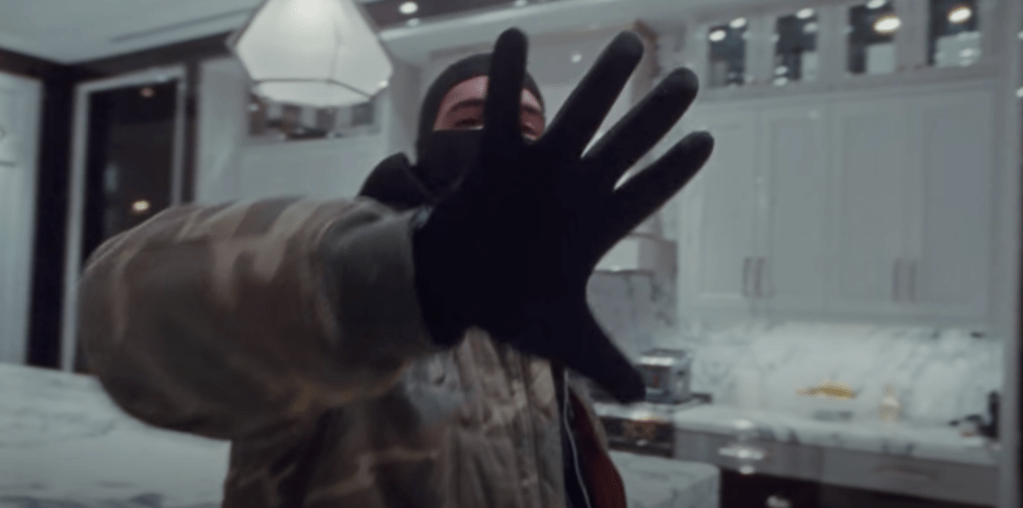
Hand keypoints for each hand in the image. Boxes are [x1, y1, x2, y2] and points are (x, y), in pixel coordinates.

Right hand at [413, 28, 713, 402]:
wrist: (461, 286)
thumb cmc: (514, 304)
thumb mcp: (564, 337)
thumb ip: (604, 360)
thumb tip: (643, 399)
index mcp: (596, 226)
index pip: (645, 193)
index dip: (675, 169)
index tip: (707, 140)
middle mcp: (575, 189)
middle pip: (624, 145)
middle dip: (656, 114)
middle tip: (689, 79)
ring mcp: (539, 170)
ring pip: (575, 118)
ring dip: (601, 84)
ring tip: (629, 46)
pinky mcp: (497, 160)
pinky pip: (501, 114)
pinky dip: (505, 80)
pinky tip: (513, 36)